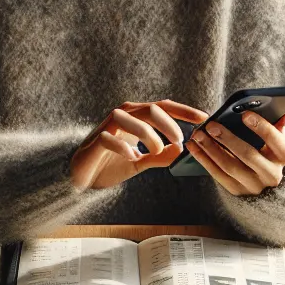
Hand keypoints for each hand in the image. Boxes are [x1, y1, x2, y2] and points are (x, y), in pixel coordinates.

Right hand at [70, 99, 208, 189]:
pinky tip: (132, 157)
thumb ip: (159, 156)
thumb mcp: (140, 162)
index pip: (162, 107)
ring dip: (148, 135)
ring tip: (156, 152)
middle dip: (169, 124)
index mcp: (135, 118)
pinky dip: (124, 147)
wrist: (81, 177)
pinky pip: (111, 138)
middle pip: (150, 109)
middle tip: (179, 140)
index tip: (203, 118)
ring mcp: (107, 127)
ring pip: (131, 119)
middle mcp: (122, 117)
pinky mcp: (95, 141)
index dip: (183, 111)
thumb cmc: (110, 164)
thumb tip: (181, 151)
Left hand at [187, 109, 284, 195]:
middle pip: (249, 155)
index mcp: (284, 155)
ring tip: (198, 134)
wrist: (264, 177)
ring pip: (230, 166)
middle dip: (228, 139)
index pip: (276, 141)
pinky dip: (204, 159)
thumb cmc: (268, 146)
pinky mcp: (237, 191)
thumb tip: (282, 108)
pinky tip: (193, 147)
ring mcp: (254, 185)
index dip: (261, 127)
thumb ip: (276, 122)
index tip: (245, 114)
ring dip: (211, 149)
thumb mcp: (275, 135)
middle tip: (211, 125)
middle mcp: (272, 174)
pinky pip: (218, 175)